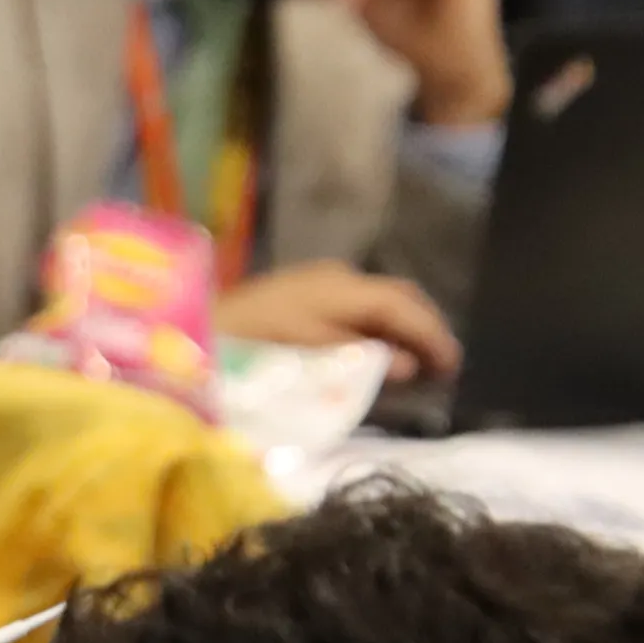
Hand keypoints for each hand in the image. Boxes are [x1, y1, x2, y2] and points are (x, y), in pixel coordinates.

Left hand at [213, 260, 460, 382]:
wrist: (189, 338)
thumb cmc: (248, 354)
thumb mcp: (309, 364)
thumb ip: (361, 361)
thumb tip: (406, 363)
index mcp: (339, 289)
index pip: (402, 305)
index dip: (433, 334)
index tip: (454, 365)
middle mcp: (334, 276)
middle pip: (395, 296)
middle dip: (423, 328)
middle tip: (442, 366)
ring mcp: (315, 283)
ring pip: (375, 302)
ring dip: (399, 330)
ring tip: (417, 364)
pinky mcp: (298, 296)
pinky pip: (352, 309)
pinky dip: (373, 330)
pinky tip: (377, 354)